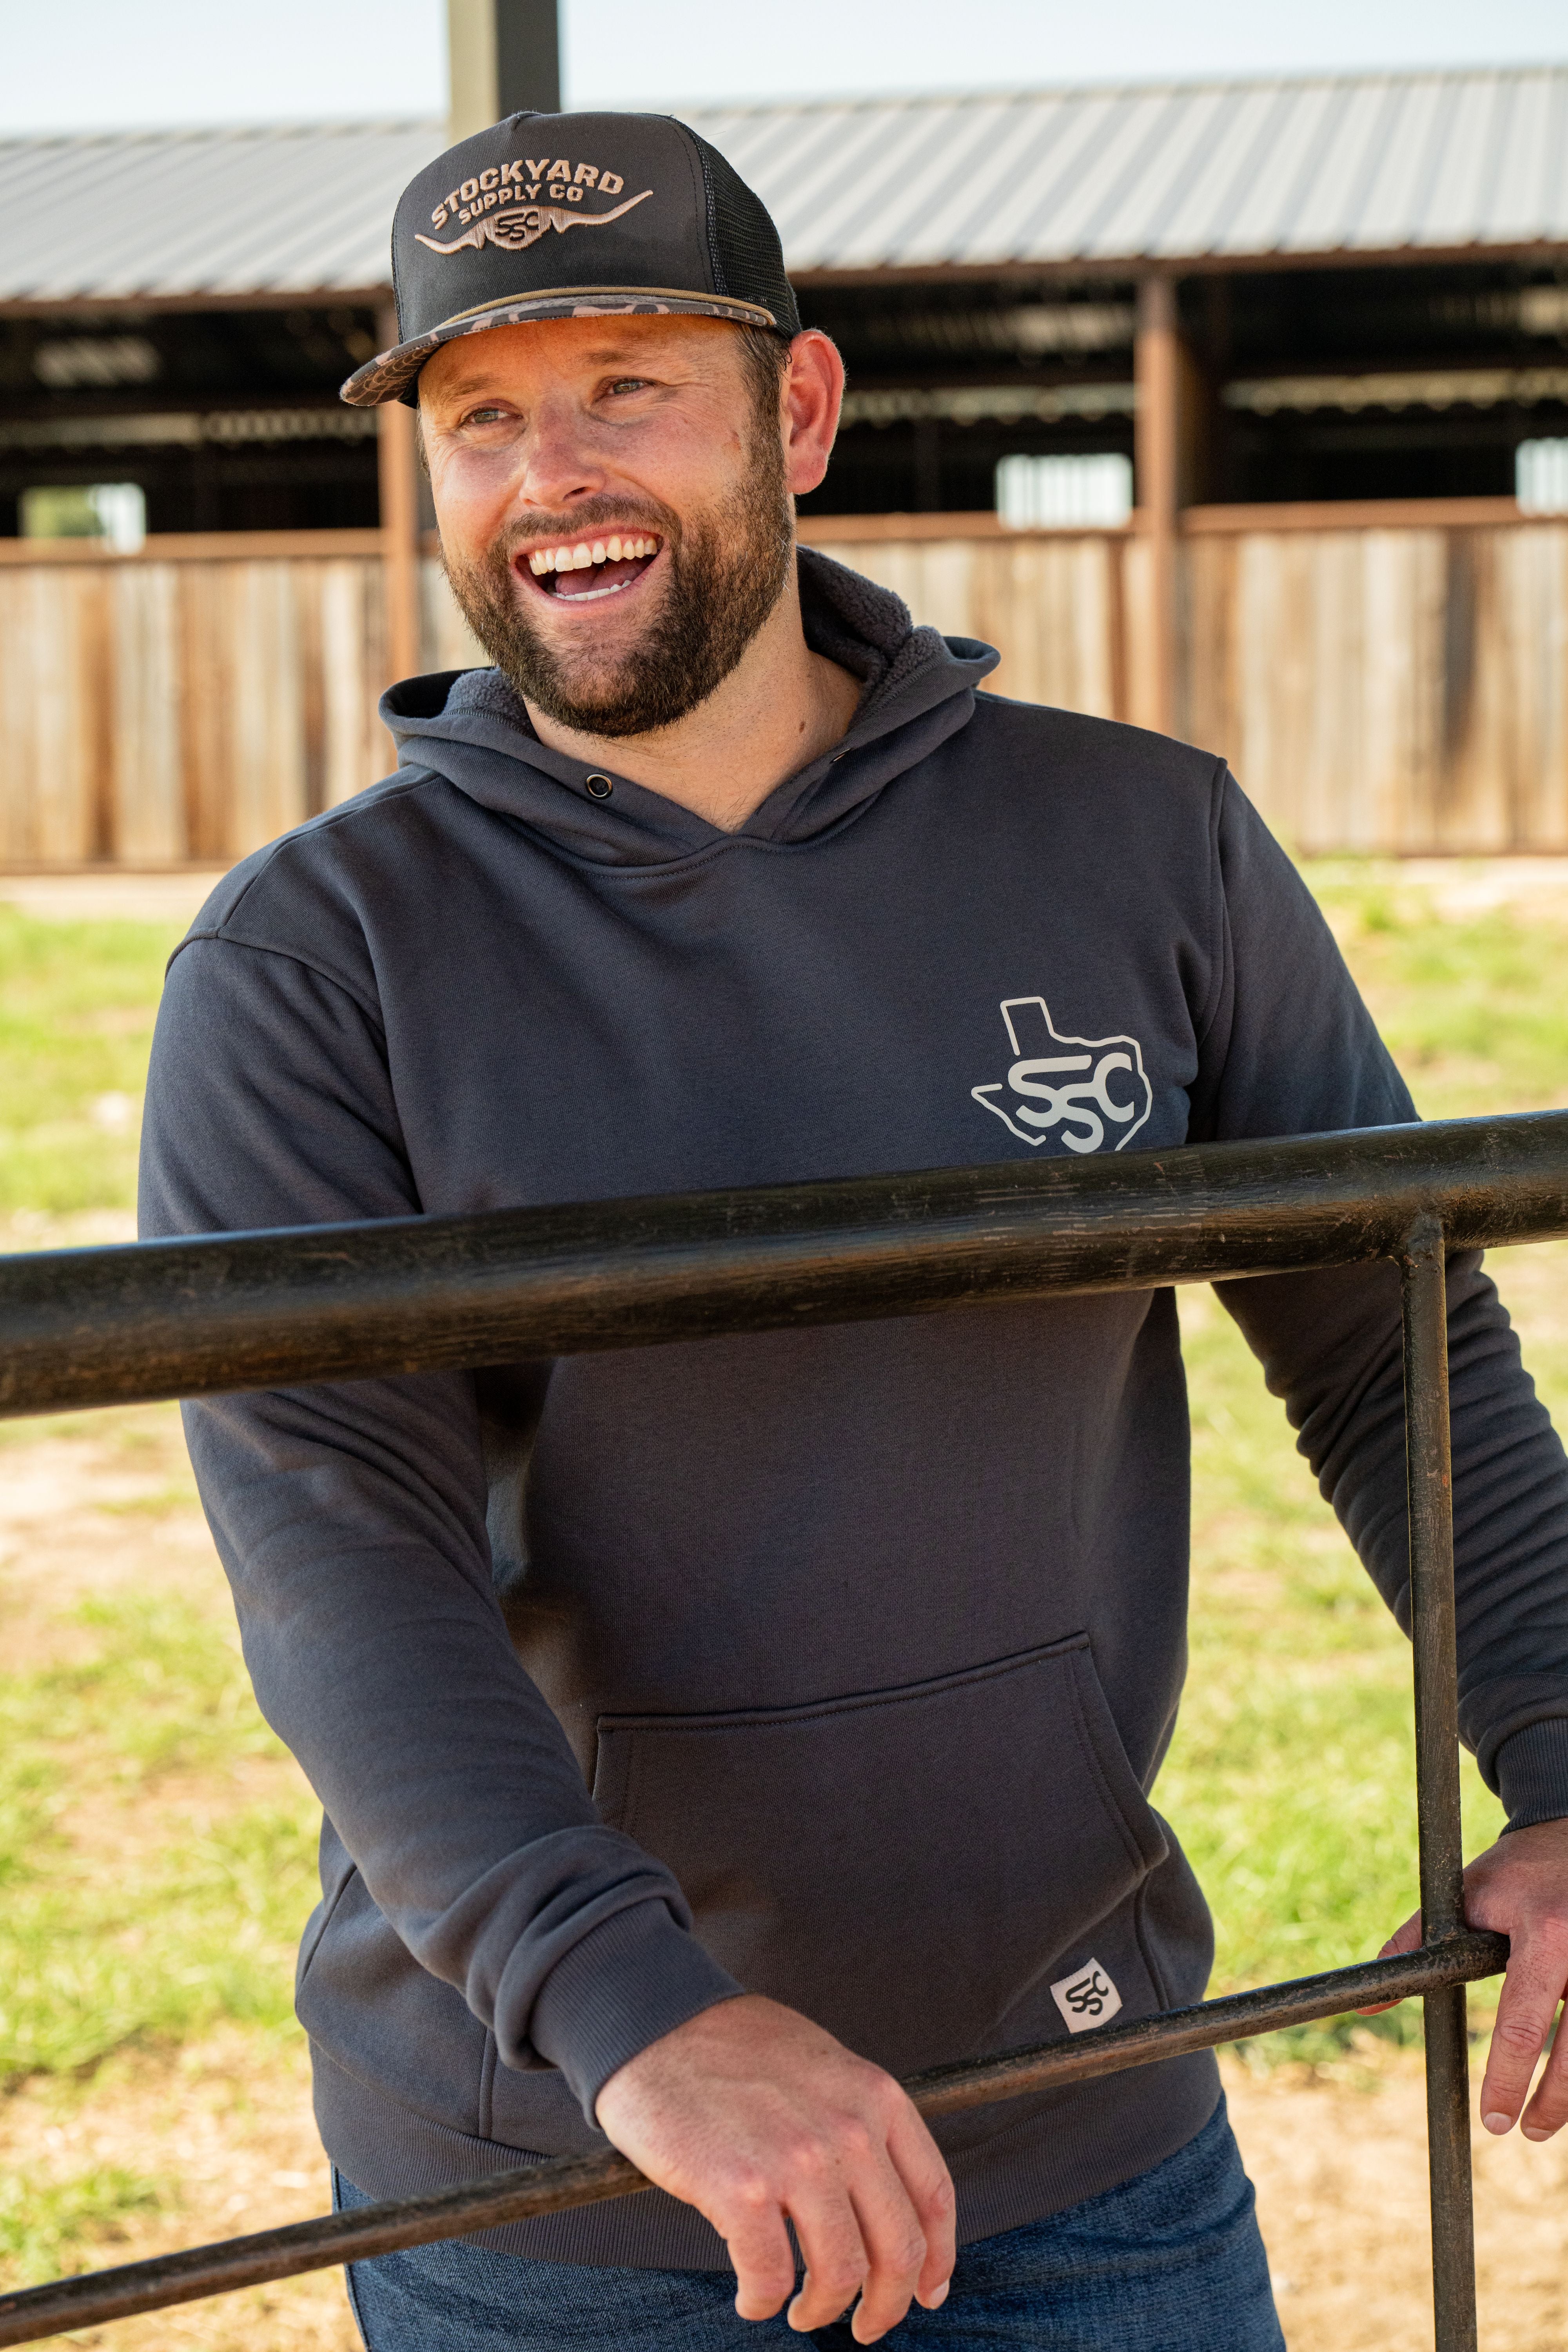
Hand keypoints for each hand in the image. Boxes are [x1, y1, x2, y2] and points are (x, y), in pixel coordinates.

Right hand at [594, 1994, 955, 2340]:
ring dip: (824, 2309)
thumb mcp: (824, 2067)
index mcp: (875, 2097)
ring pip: (840, 2273)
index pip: (933, 2196)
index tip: (927, 2292)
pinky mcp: (741, 2190)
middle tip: (865, 2324)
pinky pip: (770, 2278)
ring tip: (801, 2310)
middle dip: (887, 2305)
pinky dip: (764, 2302)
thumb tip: (881, 2201)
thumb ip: (859, 2122)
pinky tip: (753, 2297)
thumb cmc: (735, 2049)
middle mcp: (849, 2130)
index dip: (937, 2260)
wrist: (657, 2024)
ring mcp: (797, 2161)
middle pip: (899, 2250)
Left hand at [1367, 1816, 1567, 2139]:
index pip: (1522, 2020)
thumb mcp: (1462, 1898)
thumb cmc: (1513, 1873)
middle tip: (1524, 2131)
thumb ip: (1414, 1943)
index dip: (1507, 2075)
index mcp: (1544, 1934)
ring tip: (1547, 2122)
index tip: (1494, 2117)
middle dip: (1551, 2102)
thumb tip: (1366, 2001)